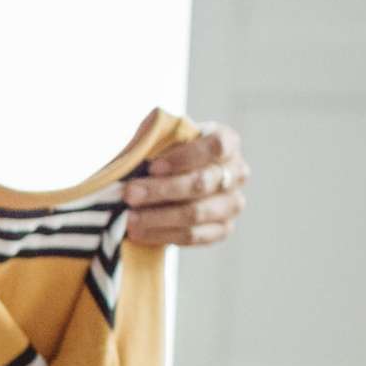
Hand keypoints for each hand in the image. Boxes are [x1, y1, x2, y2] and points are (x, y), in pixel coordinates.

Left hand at [121, 124, 247, 246]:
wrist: (169, 184)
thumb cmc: (165, 155)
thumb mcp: (159, 138)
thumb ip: (154, 134)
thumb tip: (149, 129)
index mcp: (227, 142)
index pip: (216, 147)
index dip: (185, 158)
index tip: (153, 167)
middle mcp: (237, 172)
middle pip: (201, 183)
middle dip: (161, 190)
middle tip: (129, 194)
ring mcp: (233, 203)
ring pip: (196, 213)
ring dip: (158, 217)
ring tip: (129, 219)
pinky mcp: (223, 229)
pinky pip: (194, 236)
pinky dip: (163, 235)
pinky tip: (139, 233)